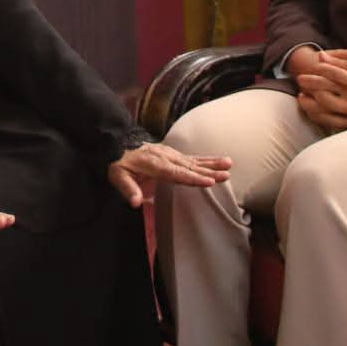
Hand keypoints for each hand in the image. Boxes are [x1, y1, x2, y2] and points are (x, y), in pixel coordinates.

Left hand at [107, 143, 231, 206]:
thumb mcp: (117, 176)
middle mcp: (165, 157)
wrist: (117, 142)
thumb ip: (128, 189)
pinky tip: (218, 160)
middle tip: (227, 175)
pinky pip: (191, 157)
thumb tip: (135, 203)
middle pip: (190, 167)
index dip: (193, 178)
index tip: (210, 181)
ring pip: (194, 160)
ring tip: (229, 164)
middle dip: (209, 171)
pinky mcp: (172, 153)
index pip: (177, 173)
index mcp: (154, 164)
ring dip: (212, 163)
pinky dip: (205, 159)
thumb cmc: (118, 162)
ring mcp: (170, 154)